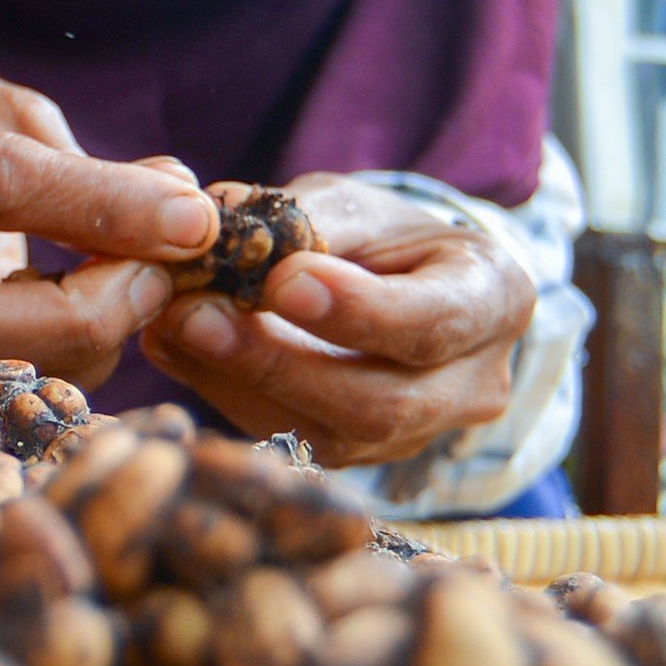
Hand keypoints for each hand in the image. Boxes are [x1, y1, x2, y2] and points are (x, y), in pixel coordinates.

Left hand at [139, 174, 534, 467]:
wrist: (406, 288)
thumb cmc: (387, 237)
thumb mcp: (360, 205)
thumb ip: (303, 214)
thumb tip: (217, 222)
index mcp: (494, 299)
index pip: (434, 321)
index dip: (357, 310)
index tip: (281, 280)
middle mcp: (473, 384)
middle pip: (382, 402)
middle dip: (280, 363)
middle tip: (195, 316)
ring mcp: (420, 435)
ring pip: (332, 437)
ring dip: (238, 385)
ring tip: (171, 330)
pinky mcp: (363, 459)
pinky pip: (295, 444)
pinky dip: (226, 397)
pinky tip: (176, 351)